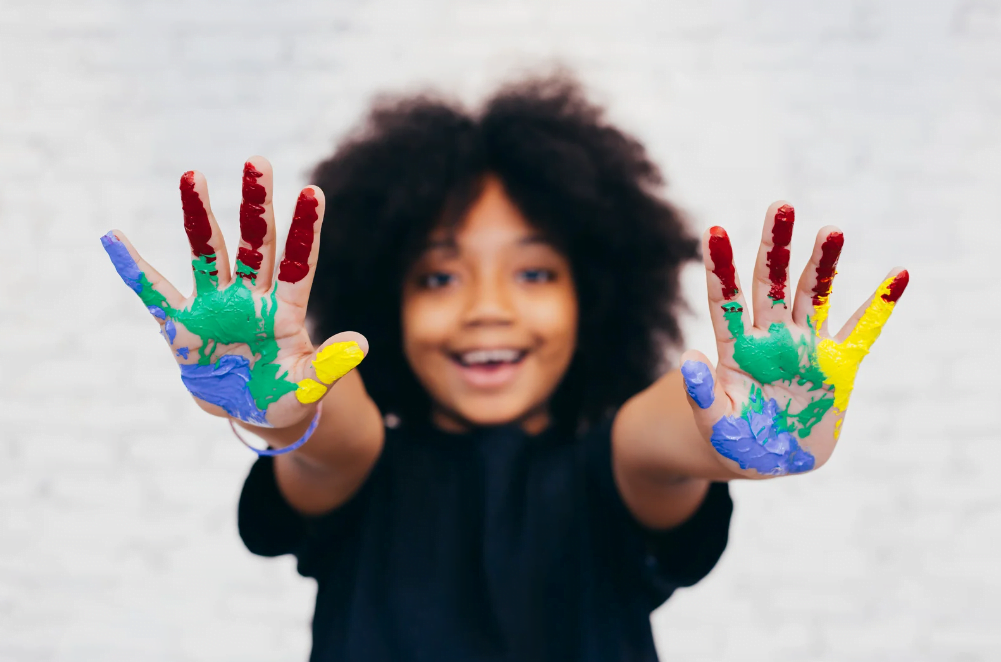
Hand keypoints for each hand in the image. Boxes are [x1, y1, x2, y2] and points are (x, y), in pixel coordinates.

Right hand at [101, 156, 365, 428]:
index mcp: (285, 311)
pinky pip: (153, 293)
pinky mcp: (181, 326)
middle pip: (256, 246)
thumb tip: (361, 342)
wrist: (248, 412)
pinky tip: (113, 238)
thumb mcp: (310, 384)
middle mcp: (250, 298)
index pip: (299, 265)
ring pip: (208, 254)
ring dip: (199, 217)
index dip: (305, 231)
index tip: (314, 192)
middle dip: (256, 206)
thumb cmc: (285, 394)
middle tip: (258, 162)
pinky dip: (133, 269)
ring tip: (192, 175)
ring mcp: (213, 307)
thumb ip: (331, 363)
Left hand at [680, 202, 907, 476]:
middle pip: (770, 285)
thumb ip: (700, 394)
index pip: (725, 301)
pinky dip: (880, 306)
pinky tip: (899, 275)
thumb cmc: (734, 441)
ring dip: (822, 264)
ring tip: (830, 230)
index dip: (721, 268)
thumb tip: (687, 358)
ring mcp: (805, 348)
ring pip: (813, 296)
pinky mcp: (838, 367)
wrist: (769, 458)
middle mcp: (770, 339)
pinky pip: (863, 332)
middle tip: (780, 206)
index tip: (714, 231)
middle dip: (774, 247)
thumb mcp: (713, 423)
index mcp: (737, 350)